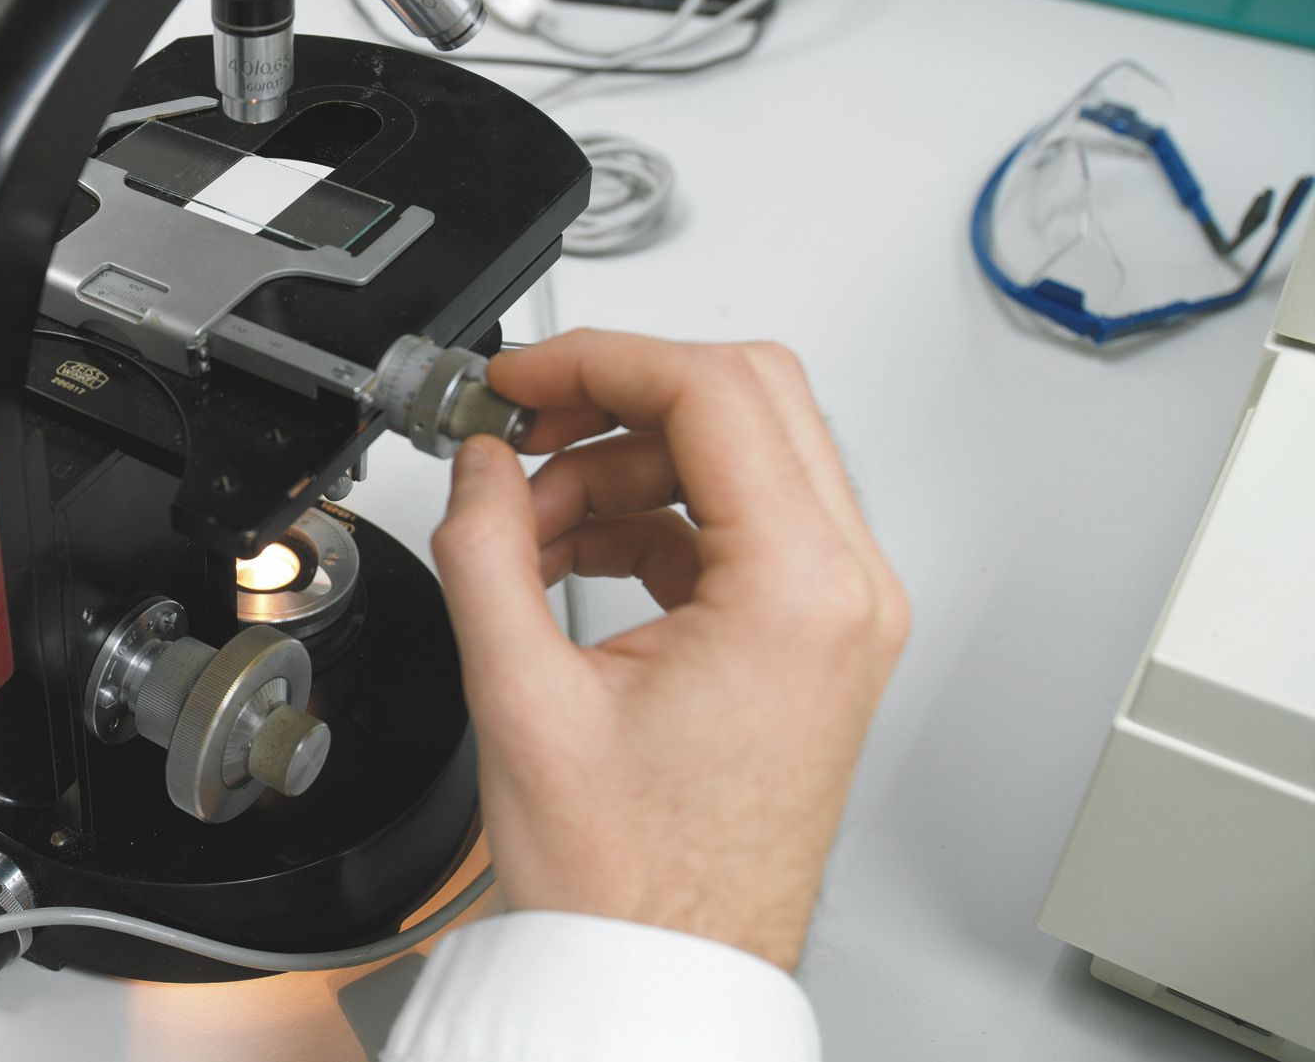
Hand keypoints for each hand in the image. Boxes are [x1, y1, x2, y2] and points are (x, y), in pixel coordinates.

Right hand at [429, 330, 909, 971]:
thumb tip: (481, 465)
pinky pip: (738, 520)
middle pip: (747, 398)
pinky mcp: (812, 638)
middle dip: (618, 392)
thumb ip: (486, 548)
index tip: (521, 377)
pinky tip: (568, 552)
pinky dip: (651, 512)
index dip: (600, 359)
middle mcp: (845, 594)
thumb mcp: (521, 694)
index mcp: (798, 595)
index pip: (714, 392)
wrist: (666, 966)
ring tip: (528, 515)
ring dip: (626, 458)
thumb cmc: (631, 878)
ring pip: (744, 452)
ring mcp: (841, 616)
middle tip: (526, 416)